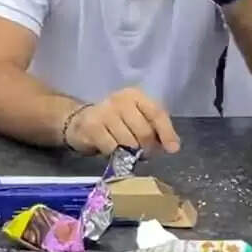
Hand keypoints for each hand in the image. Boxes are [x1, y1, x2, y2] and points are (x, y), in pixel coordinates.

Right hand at [64, 87, 180, 155]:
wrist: (79, 121)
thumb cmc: (114, 121)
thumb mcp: (136, 118)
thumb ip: (154, 128)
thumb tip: (172, 146)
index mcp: (135, 95)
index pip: (156, 113)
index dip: (167, 132)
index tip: (172, 149)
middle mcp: (120, 100)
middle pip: (144, 131)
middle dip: (147, 148)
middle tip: (142, 153)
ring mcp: (104, 112)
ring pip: (129, 143)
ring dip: (130, 153)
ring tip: (126, 151)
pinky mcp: (92, 126)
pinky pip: (112, 149)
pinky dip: (115, 155)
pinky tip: (111, 150)